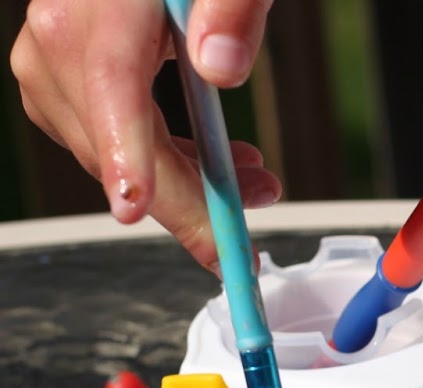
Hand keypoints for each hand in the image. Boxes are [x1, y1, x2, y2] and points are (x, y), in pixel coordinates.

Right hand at [10, 0, 281, 271]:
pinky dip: (162, 160)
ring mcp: (50, 57)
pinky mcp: (61, 76)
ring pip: (109, 150)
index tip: (135, 208)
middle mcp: (60, 32)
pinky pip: (107, 137)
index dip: (125, 154)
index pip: (111, 87)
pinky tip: (215, 166)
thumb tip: (221, 70)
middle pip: (113, 138)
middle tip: (249, 215)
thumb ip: (234, 10)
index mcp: (104, 4)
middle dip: (184, 194)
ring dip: (181, 182)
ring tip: (255, 184)